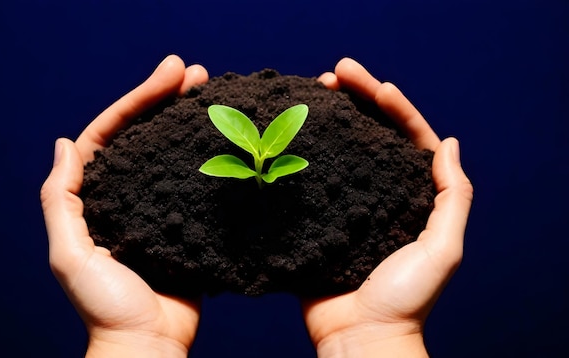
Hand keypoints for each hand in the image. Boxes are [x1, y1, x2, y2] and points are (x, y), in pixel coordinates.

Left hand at [40, 55, 207, 356]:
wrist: (149, 344)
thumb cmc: (106, 307)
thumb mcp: (70, 255)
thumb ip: (62, 200)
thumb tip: (64, 144)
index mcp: (95, 197)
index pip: (111, 133)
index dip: (137, 100)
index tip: (169, 75)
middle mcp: (125, 194)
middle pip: (144, 134)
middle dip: (166, 100)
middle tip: (197, 74)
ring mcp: (157, 205)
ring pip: (172, 152)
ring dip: (189, 120)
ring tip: (214, 93)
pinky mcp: (186, 221)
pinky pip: (196, 179)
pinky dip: (209, 156)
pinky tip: (227, 138)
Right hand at [303, 58, 472, 356]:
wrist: (358, 337)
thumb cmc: (405, 299)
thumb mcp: (444, 249)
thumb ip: (453, 198)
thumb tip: (450, 144)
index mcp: (413, 196)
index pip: (408, 138)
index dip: (394, 106)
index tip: (372, 84)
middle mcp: (381, 192)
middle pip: (372, 134)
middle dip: (358, 100)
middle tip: (335, 72)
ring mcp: (348, 202)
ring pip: (340, 148)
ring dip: (329, 118)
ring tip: (312, 92)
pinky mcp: (319, 217)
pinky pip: (311, 176)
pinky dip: (302, 151)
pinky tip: (289, 132)